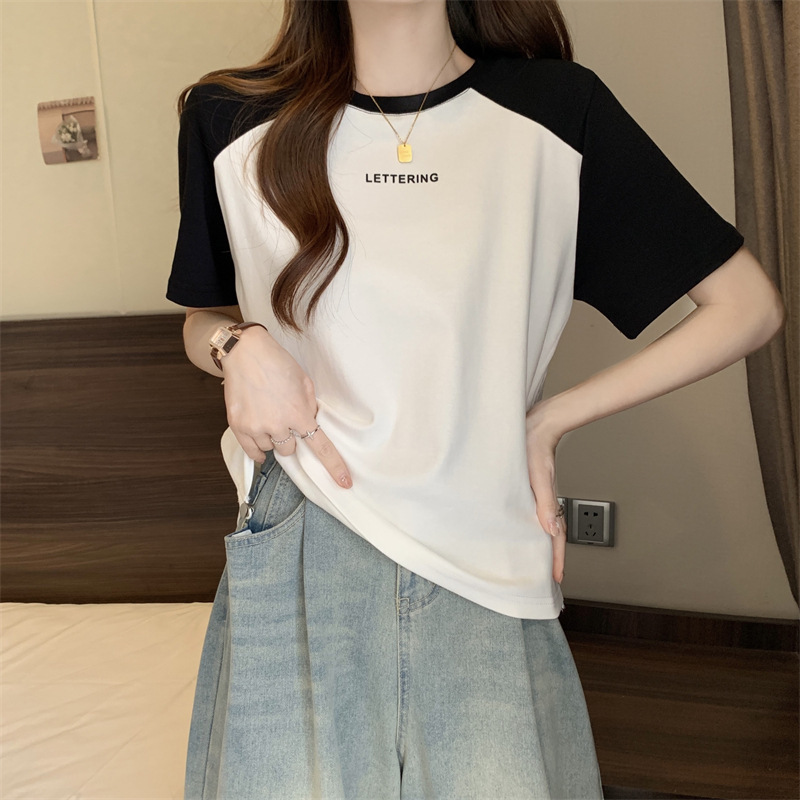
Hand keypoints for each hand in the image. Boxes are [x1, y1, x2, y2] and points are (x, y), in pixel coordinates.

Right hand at [220, 326, 352, 488]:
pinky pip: (252, 451)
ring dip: (271, 438)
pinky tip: (259, 437)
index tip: (344, 482)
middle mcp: (278, 425)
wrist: (245, 353)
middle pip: (289, 449)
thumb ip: (309, 406)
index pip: (320, 447)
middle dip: (289, 437)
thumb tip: (309, 421)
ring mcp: (256, 427)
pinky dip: (257, 448)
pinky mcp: (238, 426)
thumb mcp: (304, 382)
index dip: (334, 466)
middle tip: (282, 418)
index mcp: (298, 413)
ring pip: (270, 449)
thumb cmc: (277, 363)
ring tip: (266, 415)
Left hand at [525, 401, 565, 584]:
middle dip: (550, 557)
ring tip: (537, 559)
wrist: (536, 423)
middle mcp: (544, 500)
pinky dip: (532, 524)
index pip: (556, 536)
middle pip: (551, 534)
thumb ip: (545, 501)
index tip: (558, 579)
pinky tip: (523, 526)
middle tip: (548, 577)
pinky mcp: (529, 485)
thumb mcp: (539, 475)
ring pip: (543, 523)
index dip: (556, 559)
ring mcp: (538, 494)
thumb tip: (550, 528)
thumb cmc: (535, 445)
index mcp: (547, 501)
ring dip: (542, 542)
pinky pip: (534, 510)